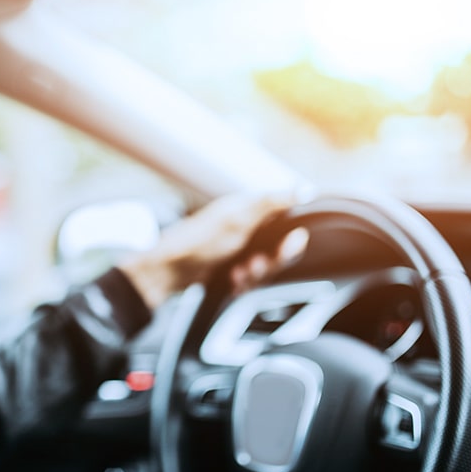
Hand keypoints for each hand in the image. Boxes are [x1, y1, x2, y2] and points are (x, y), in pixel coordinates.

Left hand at [117, 193, 307, 309]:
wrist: (167, 272)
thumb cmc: (197, 242)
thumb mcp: (238, 219)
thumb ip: (271, 203)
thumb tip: (302, 188)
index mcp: (247, 210)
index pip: (285, 220)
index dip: (290, 237)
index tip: (290, 244)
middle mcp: (244, 228)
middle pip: (277, 249)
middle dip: (269, 262)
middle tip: (253, 264)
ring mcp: (237, 249)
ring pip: (264, 267)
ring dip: (254, 274)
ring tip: (237, 273)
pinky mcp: (229, 268)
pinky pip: (249, 280)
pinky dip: (242, 283)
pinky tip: (230, 281)